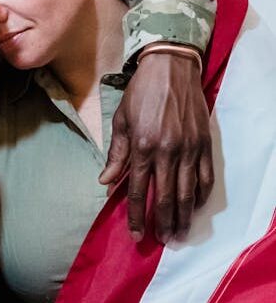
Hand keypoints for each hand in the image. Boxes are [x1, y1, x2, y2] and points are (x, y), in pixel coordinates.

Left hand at [99, 51, 213, 243]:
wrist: (170, 69)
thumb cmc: (140, 94)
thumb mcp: (121, 121)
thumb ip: (116, 154)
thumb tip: (105, 182)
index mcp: (141, 146)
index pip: (137, 190)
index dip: (136, 215)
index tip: (136, 234)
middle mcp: (166, 151)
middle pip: (164, 197)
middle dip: (162, 223)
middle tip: (161, 241)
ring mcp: (188, 149)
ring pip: (187, 192)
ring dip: (183, 217)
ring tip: (179, 234)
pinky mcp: (204, 144)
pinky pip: (205, 177)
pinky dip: (200, 196)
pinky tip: (194, 208)